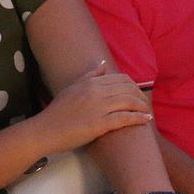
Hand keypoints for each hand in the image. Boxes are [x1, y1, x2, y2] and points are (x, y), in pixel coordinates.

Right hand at [32, 61, 152, 152]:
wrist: (46, 130)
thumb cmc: (58, 111)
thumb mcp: (72, 87)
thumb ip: (89, 76)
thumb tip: (103, 64)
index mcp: (91, 83)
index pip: (121, 79)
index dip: (134, 86)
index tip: (138, 94)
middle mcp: (96, 92)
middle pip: (128, 89)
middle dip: (141, 96)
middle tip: (146, 104)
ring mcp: (98, 108)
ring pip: (129, 102)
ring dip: (142, 107)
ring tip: (148, 113)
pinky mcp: (99, 124)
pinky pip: (124, 118)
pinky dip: (138, 118)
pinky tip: (146, 120)